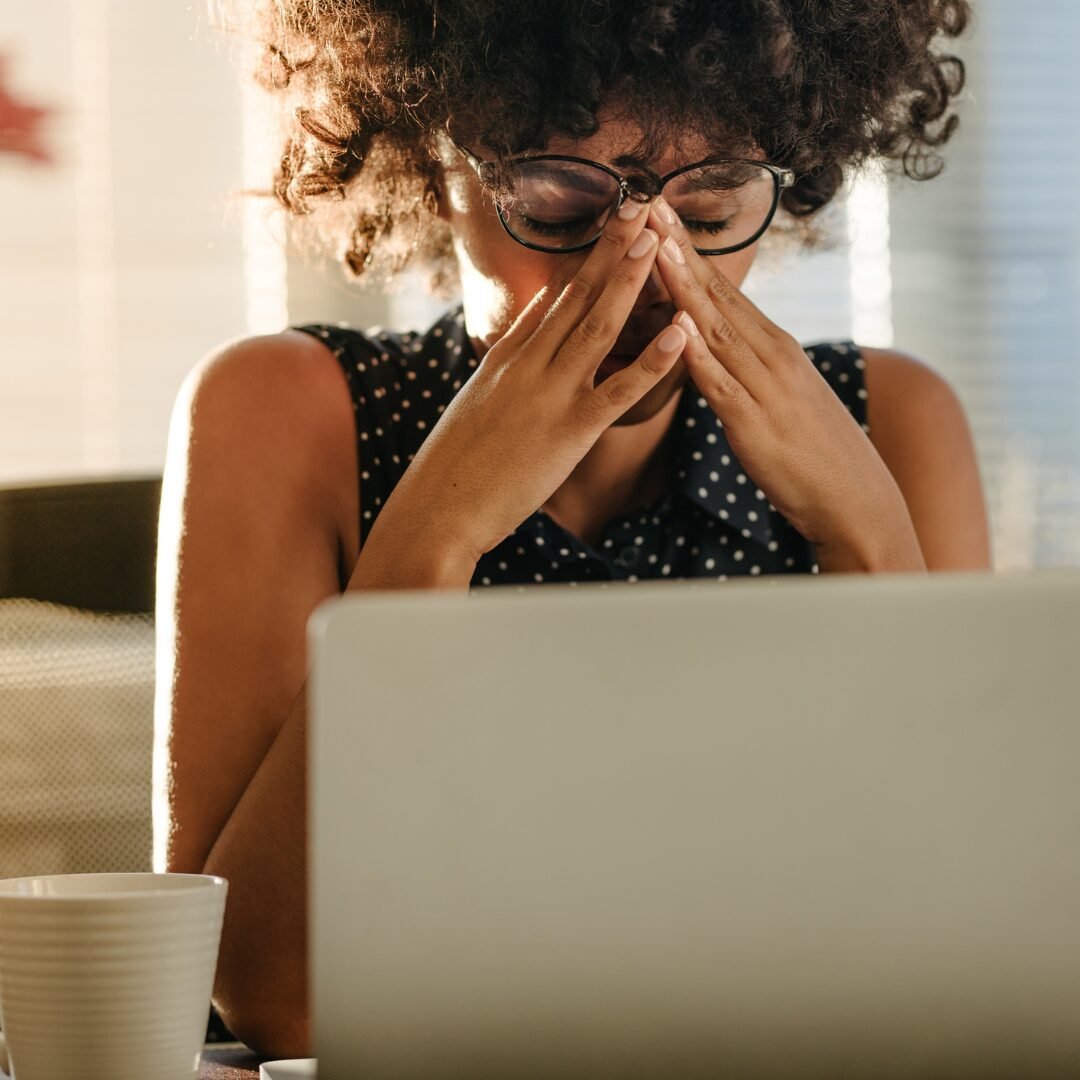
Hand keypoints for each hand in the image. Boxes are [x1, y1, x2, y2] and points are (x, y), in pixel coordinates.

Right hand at [364, 199, 688, 563]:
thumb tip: (534, 317)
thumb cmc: (455, 464)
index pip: (555, 298)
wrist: (437, 509)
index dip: (588, 259)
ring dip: (630, 282)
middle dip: (612, 249)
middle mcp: (529, 365)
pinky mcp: (570, 431)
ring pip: (598, 327)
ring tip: (657, 241)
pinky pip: (620, 390)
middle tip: (641, 205)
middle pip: (577, 296)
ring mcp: (550, 394)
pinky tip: (680, 333)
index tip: (613, 223)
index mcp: (508, 357)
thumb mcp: (477, 400)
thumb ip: (508, 357)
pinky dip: (653, 360)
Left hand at [647, 196, 923, 567]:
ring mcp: (765, 387)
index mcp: (774, 347)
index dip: (688, 250)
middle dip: (679, 248)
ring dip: (683, 286)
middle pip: (717, 295)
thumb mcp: (781, 396)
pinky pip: (722, 385)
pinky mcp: (755, 425)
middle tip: (646, 202)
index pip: (724, 290)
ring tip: (655, 246)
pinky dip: (699, 356)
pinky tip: (678, 329)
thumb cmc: (814, 453)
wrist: (856, 501)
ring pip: (716, 328)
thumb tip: (716, 346)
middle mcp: (771, 356)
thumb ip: (748, 368)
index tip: (659, 212)